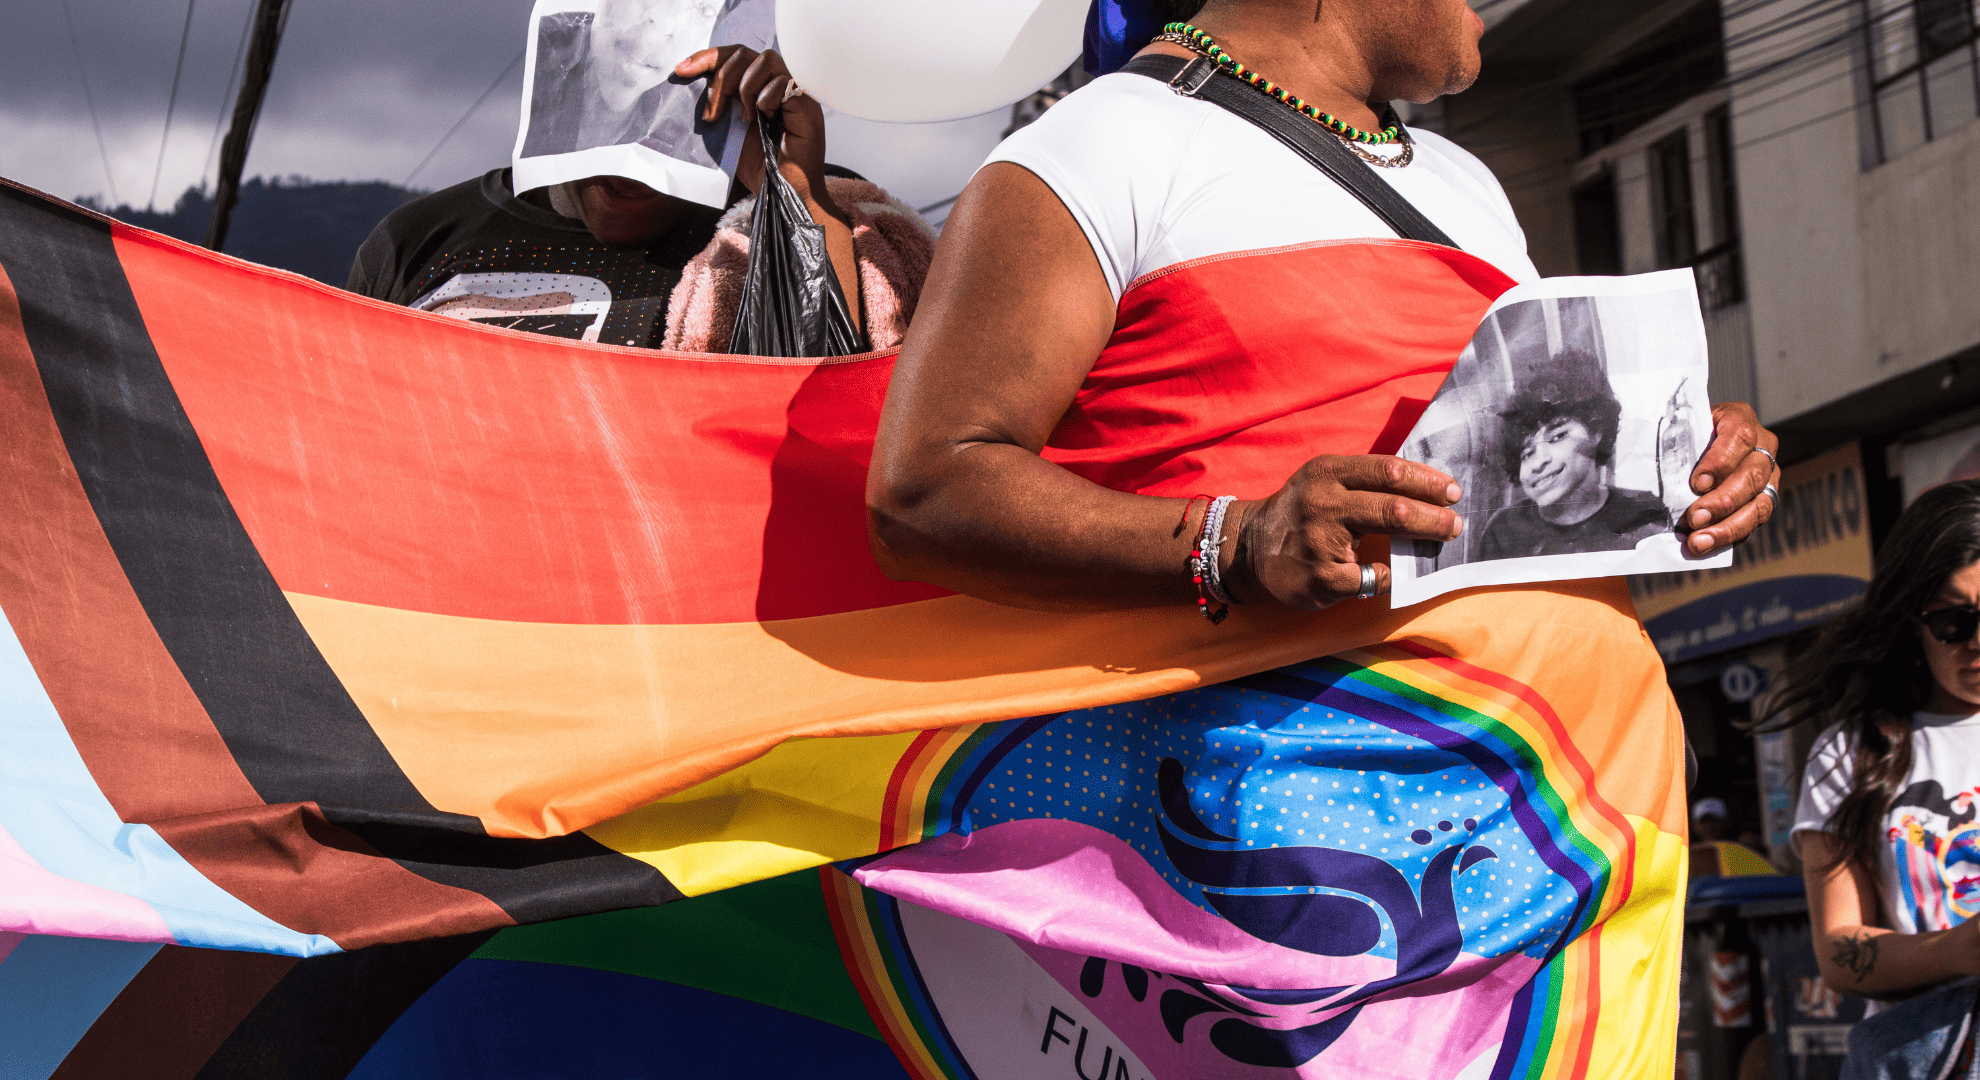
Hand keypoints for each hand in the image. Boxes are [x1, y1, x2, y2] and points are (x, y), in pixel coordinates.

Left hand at [675, 46, 831, 204]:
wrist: (784, 196)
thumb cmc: (760, 168)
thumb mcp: (727, 129)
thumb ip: (717, 103)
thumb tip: (689, 78)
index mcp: (758, 87)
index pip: (733, 55)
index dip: (707, 57)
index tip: (682, 71)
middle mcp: (777, 85)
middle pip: (745, 52)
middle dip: (722, 76)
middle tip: (713, 112)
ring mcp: (794, 92)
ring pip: (765, 59)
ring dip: (746, 86)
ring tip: (745, 118)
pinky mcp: (806, 104)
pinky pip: (783, 81)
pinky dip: (766, 98)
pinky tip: (764, 120)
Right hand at [1223, 455, 1464, 608]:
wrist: (1251, 547)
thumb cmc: (1302, 510)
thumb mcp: (1324, 480)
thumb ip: (1365, 481)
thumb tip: (1427, 489)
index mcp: (1328, 472)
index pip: (1388, 470)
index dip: (1426, 481)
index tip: (1452, 491)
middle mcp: (1323, 501)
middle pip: (1395, 505)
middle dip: (1434, 515)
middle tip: (1455, 522)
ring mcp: (1320, 540)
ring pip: (1388, 536)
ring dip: (1423, 538)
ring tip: (1441, 539)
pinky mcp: (1322, 577)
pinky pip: (1372, 577)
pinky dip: (1388, 576)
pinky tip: (1390, 575)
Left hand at [1678, 402, 1779, 554]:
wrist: (1700, 442)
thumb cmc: (1688, 433)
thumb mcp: (1682, 427)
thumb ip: (1676, 441)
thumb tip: (1648, 466)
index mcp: (1740, 419)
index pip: (1739, 436)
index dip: (1720, 462)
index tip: (1697, 483)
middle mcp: (1762, 447)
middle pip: (1751, 475)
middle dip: (1722, 501)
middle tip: (1694, 518)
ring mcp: (1768, 476)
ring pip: (1759, 504)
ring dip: (1727, 527)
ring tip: (1699, 541)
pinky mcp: (1764, 500)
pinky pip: (1754, 522)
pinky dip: (1730, 536)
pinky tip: (1708, 544)